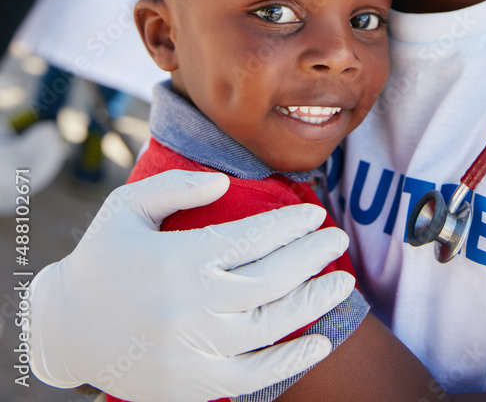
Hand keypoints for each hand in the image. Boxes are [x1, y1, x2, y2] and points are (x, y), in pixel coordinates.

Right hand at [29, 169, 352, 401]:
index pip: (252, 239)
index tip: (315, 213)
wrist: (65, 329)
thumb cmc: (102, 257)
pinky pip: (254, 376)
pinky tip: (320, 341)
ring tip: (343, 281)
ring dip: (314, 302)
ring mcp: (193, 351)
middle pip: (272, 281)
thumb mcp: (127, 206)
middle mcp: (190, 307)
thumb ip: (177, 186)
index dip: (290, 225)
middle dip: (312, 257)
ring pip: (271, 326)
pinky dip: (291, 360)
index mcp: (177, 260)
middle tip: (338, 237)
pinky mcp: (193, 385)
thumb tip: (225, 181)